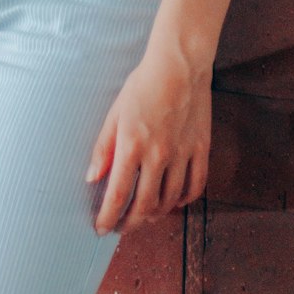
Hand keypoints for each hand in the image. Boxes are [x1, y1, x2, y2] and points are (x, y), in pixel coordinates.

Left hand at [86, 47, 211, 235]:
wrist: (179, 65)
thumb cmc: (143, 85)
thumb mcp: (115, 113)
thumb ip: (103, 147)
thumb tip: (93, 178)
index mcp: (132, 145)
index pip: (118, 194)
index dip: (108, 217)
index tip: (101, 228)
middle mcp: (158, 155)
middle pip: (144, 205)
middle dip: (130, 222)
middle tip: (121, 226)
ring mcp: (182, 154)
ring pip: (169, 200)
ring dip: (155, 214)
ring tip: (144, 215)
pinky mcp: (201, 149)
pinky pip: (195, 186)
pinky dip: (184, 200)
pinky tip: (174, 201)